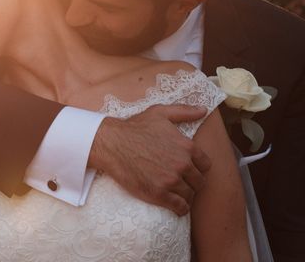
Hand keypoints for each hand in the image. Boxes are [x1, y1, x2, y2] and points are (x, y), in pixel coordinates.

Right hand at [89, 104, 210, 215]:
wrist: (112, 143)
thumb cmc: (134, 127)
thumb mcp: (160, 113)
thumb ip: (184, 111)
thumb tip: (203, 109)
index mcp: (186, 146)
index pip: (205, 165)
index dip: (197, 168)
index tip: (189, 169)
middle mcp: (182, 164)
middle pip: (199, 182)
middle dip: (192, 183)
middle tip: (182, 182)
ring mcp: (171, 180)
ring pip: (190, 196)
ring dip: (185, 196)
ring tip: (176, 193)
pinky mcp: (158, 194)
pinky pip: (180, 208)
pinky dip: (179, 208)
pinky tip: (173, 204)